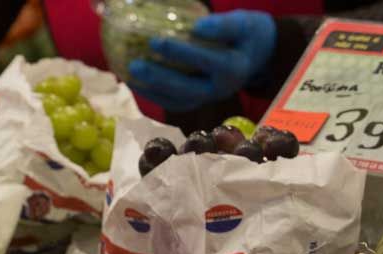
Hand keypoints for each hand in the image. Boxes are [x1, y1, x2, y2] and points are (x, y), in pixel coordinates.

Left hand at [127, 10, 275, 112]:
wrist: (254, 56)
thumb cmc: (246, 35)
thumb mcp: (244, 23)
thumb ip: (224, 25)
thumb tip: (196, 26)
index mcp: (234, 69)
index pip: (208, 61)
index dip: (185, 52)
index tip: (160, 39)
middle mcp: (219, 90)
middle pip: (187, 87)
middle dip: (160, 77)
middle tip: (136, 63)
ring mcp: (205, 99)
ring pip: (175, 100)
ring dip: (150, 88)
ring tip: (129, 72)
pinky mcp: (194, 102)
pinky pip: (170, 101)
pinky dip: (150, 92)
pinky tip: (132, 79)